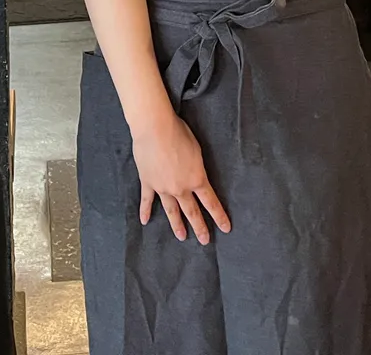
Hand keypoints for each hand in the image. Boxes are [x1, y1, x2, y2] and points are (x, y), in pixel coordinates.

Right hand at [131, 109, 231, 243]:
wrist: (155, 130)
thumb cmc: (179, 134)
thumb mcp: (197, 150)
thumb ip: (196, 167)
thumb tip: (194, 174)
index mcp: (196, 179)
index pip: (211, 202)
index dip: (219, 216)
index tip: (225, 228)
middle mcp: (181, 188)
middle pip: (192, 211)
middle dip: (199, 227)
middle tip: (204, 240)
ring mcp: (163, 188)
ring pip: (171, 210)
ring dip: (177, 224)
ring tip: (181, 236)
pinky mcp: (148, 183)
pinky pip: (147, 200)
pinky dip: (146, 211)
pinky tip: (145, 221)